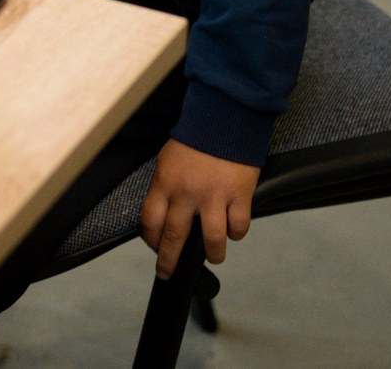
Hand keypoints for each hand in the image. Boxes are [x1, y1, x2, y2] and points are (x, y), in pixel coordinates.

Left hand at [139, 139, 258, 278]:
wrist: (225, 118)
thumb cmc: (196, 139)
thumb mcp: (169, 160)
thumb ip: (166, 187)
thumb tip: (166, 215)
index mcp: (166, 182)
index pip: (150, 221)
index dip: (150, 240)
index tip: (154, 248)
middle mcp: (187, 193)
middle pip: (174, 238)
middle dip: (168, 261)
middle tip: (167, 272)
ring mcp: (215, 196)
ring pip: (212, 241)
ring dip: (213, 254)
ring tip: (214, 257)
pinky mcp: (240, 195)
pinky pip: (238, 227)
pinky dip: (237, 233)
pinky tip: (234, 229)